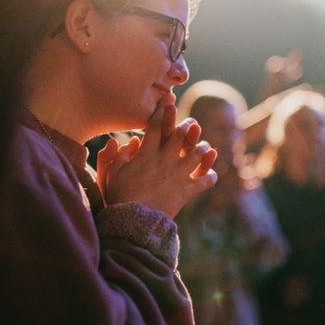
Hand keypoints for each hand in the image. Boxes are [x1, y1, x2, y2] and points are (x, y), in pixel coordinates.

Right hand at [96, 97, 217, 217]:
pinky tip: (211, 175)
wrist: (134, 221)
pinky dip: (210, 177)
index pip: (157, 126)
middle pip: (182, 135)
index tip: (168, 103)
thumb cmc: (120, 197)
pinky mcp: (187, 191)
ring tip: (206, 147)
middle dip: (188, 126)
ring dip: (203, 149)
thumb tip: (127, 142)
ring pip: (197, 154)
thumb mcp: (112, 174)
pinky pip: (204, 181)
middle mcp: (166, 160)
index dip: (163, 112)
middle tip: (192, 124)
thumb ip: (118, 156)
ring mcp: (178, 175)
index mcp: (147, 153)